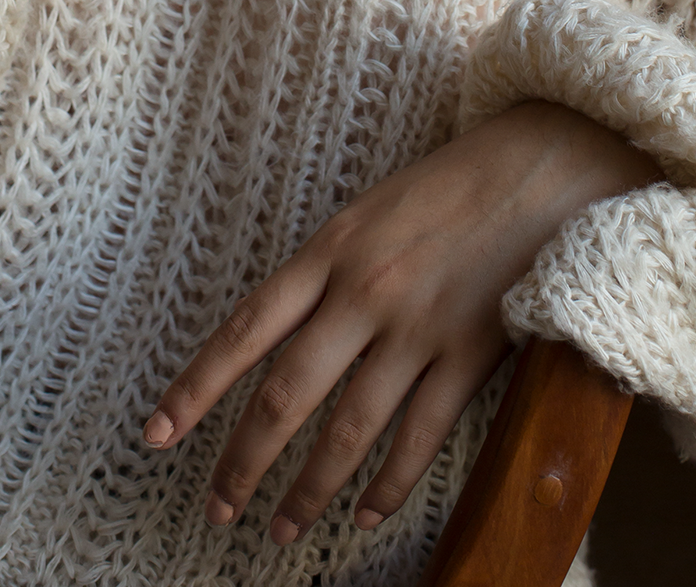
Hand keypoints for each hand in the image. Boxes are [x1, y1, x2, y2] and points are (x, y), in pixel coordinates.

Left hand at [143, 101, 658, 545]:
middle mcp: (364, 290)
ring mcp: (419, 325)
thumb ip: (323, 272)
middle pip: (286, 393)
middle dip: (244, 460)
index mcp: (329, 249)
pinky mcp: (472, 353)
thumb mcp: (367, 213)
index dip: (196, 386)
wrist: (539, 166)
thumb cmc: (447, 187)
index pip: (245, 329)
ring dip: (308, 490)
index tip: (156, 434)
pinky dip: (387, 484)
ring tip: (281, 529)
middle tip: (217, 508)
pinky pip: (419, 437)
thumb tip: (273, 339)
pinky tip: (363, 512)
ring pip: (348, 429)